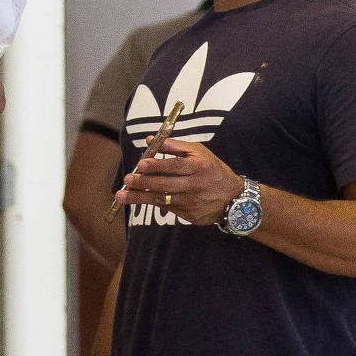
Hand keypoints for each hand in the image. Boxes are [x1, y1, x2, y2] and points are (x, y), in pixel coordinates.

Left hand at [115, 137, 239, 224]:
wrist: (233, 198)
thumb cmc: (212, 170)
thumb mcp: (200, 153)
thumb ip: (175, 146)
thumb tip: (151, 140)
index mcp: (201, 167)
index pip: (176, 166)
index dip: (157, 165)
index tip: (140, 164)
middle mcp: (197, 186)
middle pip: (166, 185)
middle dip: (144, 183)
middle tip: (128, 179)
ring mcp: (193, 203)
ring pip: (162, 200)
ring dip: (139, 198)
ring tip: (122, 195)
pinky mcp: (190, 215)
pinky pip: (168, 208)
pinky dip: (153, 202)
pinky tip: (139, 199)